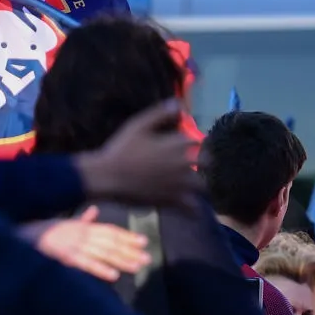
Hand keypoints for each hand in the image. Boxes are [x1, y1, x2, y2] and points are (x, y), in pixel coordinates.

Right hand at [24, 207, 151, 281]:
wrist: (17, 237)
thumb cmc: (40, 232)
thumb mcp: (63, 223)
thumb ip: (82, 220)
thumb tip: (94, 210)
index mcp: (81, 226)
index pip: (109, 231)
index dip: (127, 236)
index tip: (144, 242)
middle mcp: (80, 233)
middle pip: (111, 242)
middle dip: (130, 251)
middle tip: (147, 259)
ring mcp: (73, 244)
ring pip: (102, 253)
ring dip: (121, 260)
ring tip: (137, 267)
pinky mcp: (64, 257)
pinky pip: (85, 263)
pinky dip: (100, 269)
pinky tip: (113, 276)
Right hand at [73, 99, 201, 206]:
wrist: (109, 176)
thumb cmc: (121, 149)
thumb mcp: (138, 125)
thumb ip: (159, 113)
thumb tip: (179, 103)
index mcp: (176, 144)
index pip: (196, 141)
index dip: (193, 144)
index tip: (190, 146)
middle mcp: (182, 163)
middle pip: (206, 162)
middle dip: (204, 163)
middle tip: (199, 165)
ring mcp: (179, 183)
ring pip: (202, 185)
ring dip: (200, 184)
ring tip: (196, 186)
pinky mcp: (173, 201)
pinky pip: (192, 208)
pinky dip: (194, 209)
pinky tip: (193, 210)